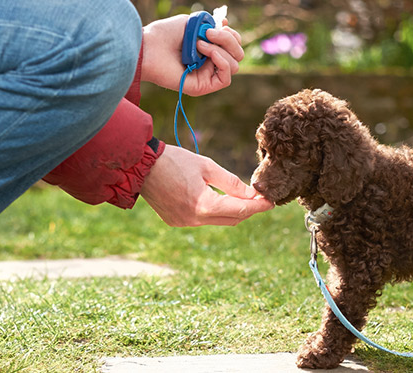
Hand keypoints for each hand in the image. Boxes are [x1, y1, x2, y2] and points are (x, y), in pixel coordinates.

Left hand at [140, 14, 243, 96]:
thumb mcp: (193, 23)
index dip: (231, 35)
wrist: (149, 48)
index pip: (234, 45)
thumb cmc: (165, 34)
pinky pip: (225, 79)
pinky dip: (222, 62)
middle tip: (208, 32)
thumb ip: (212, 25)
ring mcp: (206, 75)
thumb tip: (227, 27)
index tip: (220, 24)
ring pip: (234, 65)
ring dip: (220, 50)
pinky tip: (207, 53)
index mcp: (209, 49)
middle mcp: (210, 63)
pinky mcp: (202, 87)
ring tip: (199, 44)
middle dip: (228, 40)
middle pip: (238, 55)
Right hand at [140, 145, 273, 226]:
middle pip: (232, 220)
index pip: (241, 210)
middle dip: (247, 210)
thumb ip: (232, 182)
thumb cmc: (174, 161)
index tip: (271, 201)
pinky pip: (201, 220)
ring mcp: (183, 223)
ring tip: (239, 197)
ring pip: (217, 221)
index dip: (258, 206)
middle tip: (259, 198)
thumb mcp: (207, 166)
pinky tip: (215, 199)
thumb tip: (252, 194)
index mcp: (204, 205)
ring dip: (230, 211)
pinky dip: (212, 211)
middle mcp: (194, 219)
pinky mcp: (175, 221)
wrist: (141, 166)